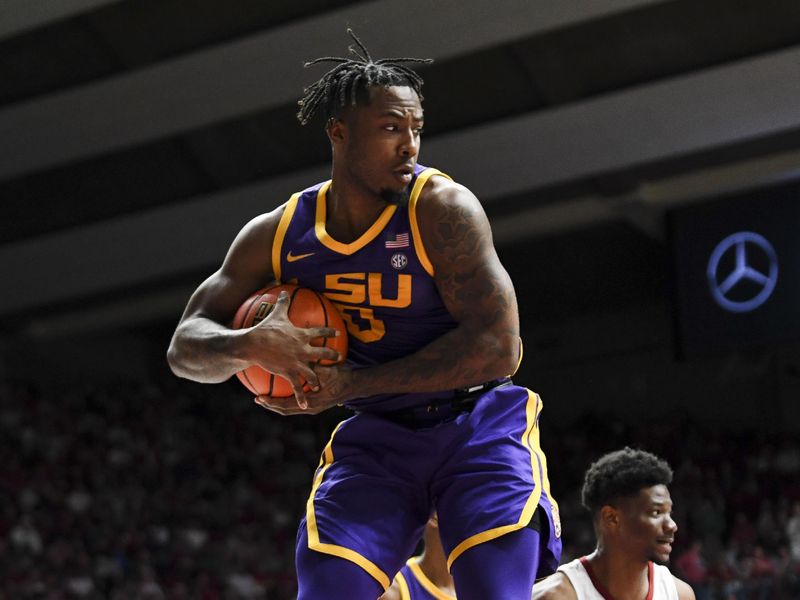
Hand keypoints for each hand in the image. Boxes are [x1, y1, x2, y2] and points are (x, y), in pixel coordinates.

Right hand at [244, 291, 340, 407]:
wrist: (255, 344)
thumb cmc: (265, 329)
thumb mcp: (276, 314)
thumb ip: (282, 302)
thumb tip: (284, 289)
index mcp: (302, 335)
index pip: (320, 332)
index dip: (329, 332)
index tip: (337, 332)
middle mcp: (304, 350)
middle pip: (322, 353)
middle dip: (332, 355)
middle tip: (339, 357)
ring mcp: (298, 363)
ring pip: (312, 373)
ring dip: (317, 380)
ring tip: (320, 385)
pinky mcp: (289, 373)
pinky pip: (297, 387)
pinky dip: (301, 396)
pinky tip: (305, 404)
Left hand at [253, 365, 354, 414]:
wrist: (355, 385)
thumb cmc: (343, 376)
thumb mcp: (327, 371)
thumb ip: (313, 369)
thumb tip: (299, 360)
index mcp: (312, 403)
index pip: (286, 406)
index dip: (271, 403)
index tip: (259, 398)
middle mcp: (310, 408)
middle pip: (284, 410)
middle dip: (270, 405)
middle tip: (257, 398)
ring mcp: (313, 407)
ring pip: (289, 408)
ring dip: (277, 403)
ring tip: (265, 396)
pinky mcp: (315, 404)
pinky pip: (296, 404)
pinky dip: (287, 400)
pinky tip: (282, 391)